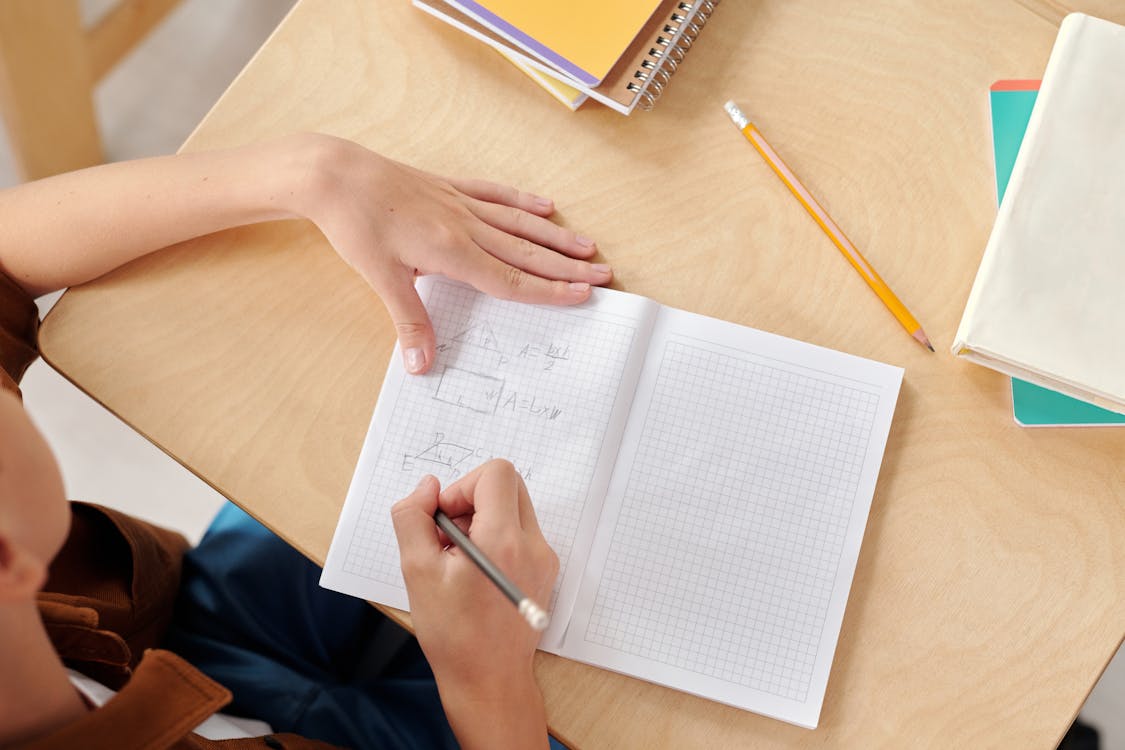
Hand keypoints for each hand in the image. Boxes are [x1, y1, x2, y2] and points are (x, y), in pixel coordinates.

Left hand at [300, 135, 611, 373]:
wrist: (334, 175)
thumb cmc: (355, 225)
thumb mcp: (379, 277)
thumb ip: (408, 321)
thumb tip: (422, 365)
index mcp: (452, 252)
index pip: (511, 279)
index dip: (549, 290)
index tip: (581, 295)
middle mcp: (465, 226)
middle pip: (526, 252)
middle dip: (567, 266)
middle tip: (603, 274)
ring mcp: (460, 203)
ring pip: (519, 223)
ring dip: (555, 236)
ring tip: (587, 247)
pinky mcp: (448, 187)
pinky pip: (495, 194)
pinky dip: (522, 201)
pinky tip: (545, 205)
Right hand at [391, 460, 558, 749]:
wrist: (488, 682)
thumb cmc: (453, 634)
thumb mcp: (417, 571)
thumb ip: (414, 518)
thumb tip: (427, 487)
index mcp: (504, 540)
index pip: (496, 473)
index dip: (463, 486)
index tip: (446, 519)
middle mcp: (533, 544)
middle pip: (509, 485)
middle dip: (473, 499)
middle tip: (449, 536)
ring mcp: (544, 558)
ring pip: (515, 508)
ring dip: (484, 519)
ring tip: (460, 560)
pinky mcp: (545, 570)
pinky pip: (521, 532)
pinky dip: (496, 538)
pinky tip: (475, 573)